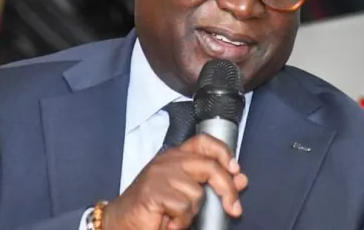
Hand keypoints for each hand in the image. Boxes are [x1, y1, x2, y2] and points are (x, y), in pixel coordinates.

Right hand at [102, 134, 248, 229]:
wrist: (122, 222)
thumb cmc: (154, 209)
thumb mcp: (188, 194)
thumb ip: (213, 185)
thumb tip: (241, 180)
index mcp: (176, 157)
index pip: (204, 141)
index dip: (224, 153)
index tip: (236, 171)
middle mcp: (168, 161)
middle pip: (210, 166)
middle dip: (227, 190)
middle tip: (234, 209)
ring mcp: (159, 174)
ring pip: (197, 193)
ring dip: (191, 213)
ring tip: (176, 217)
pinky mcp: (153, 191)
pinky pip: (183, 206)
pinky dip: (180, 221)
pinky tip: (168, 222)